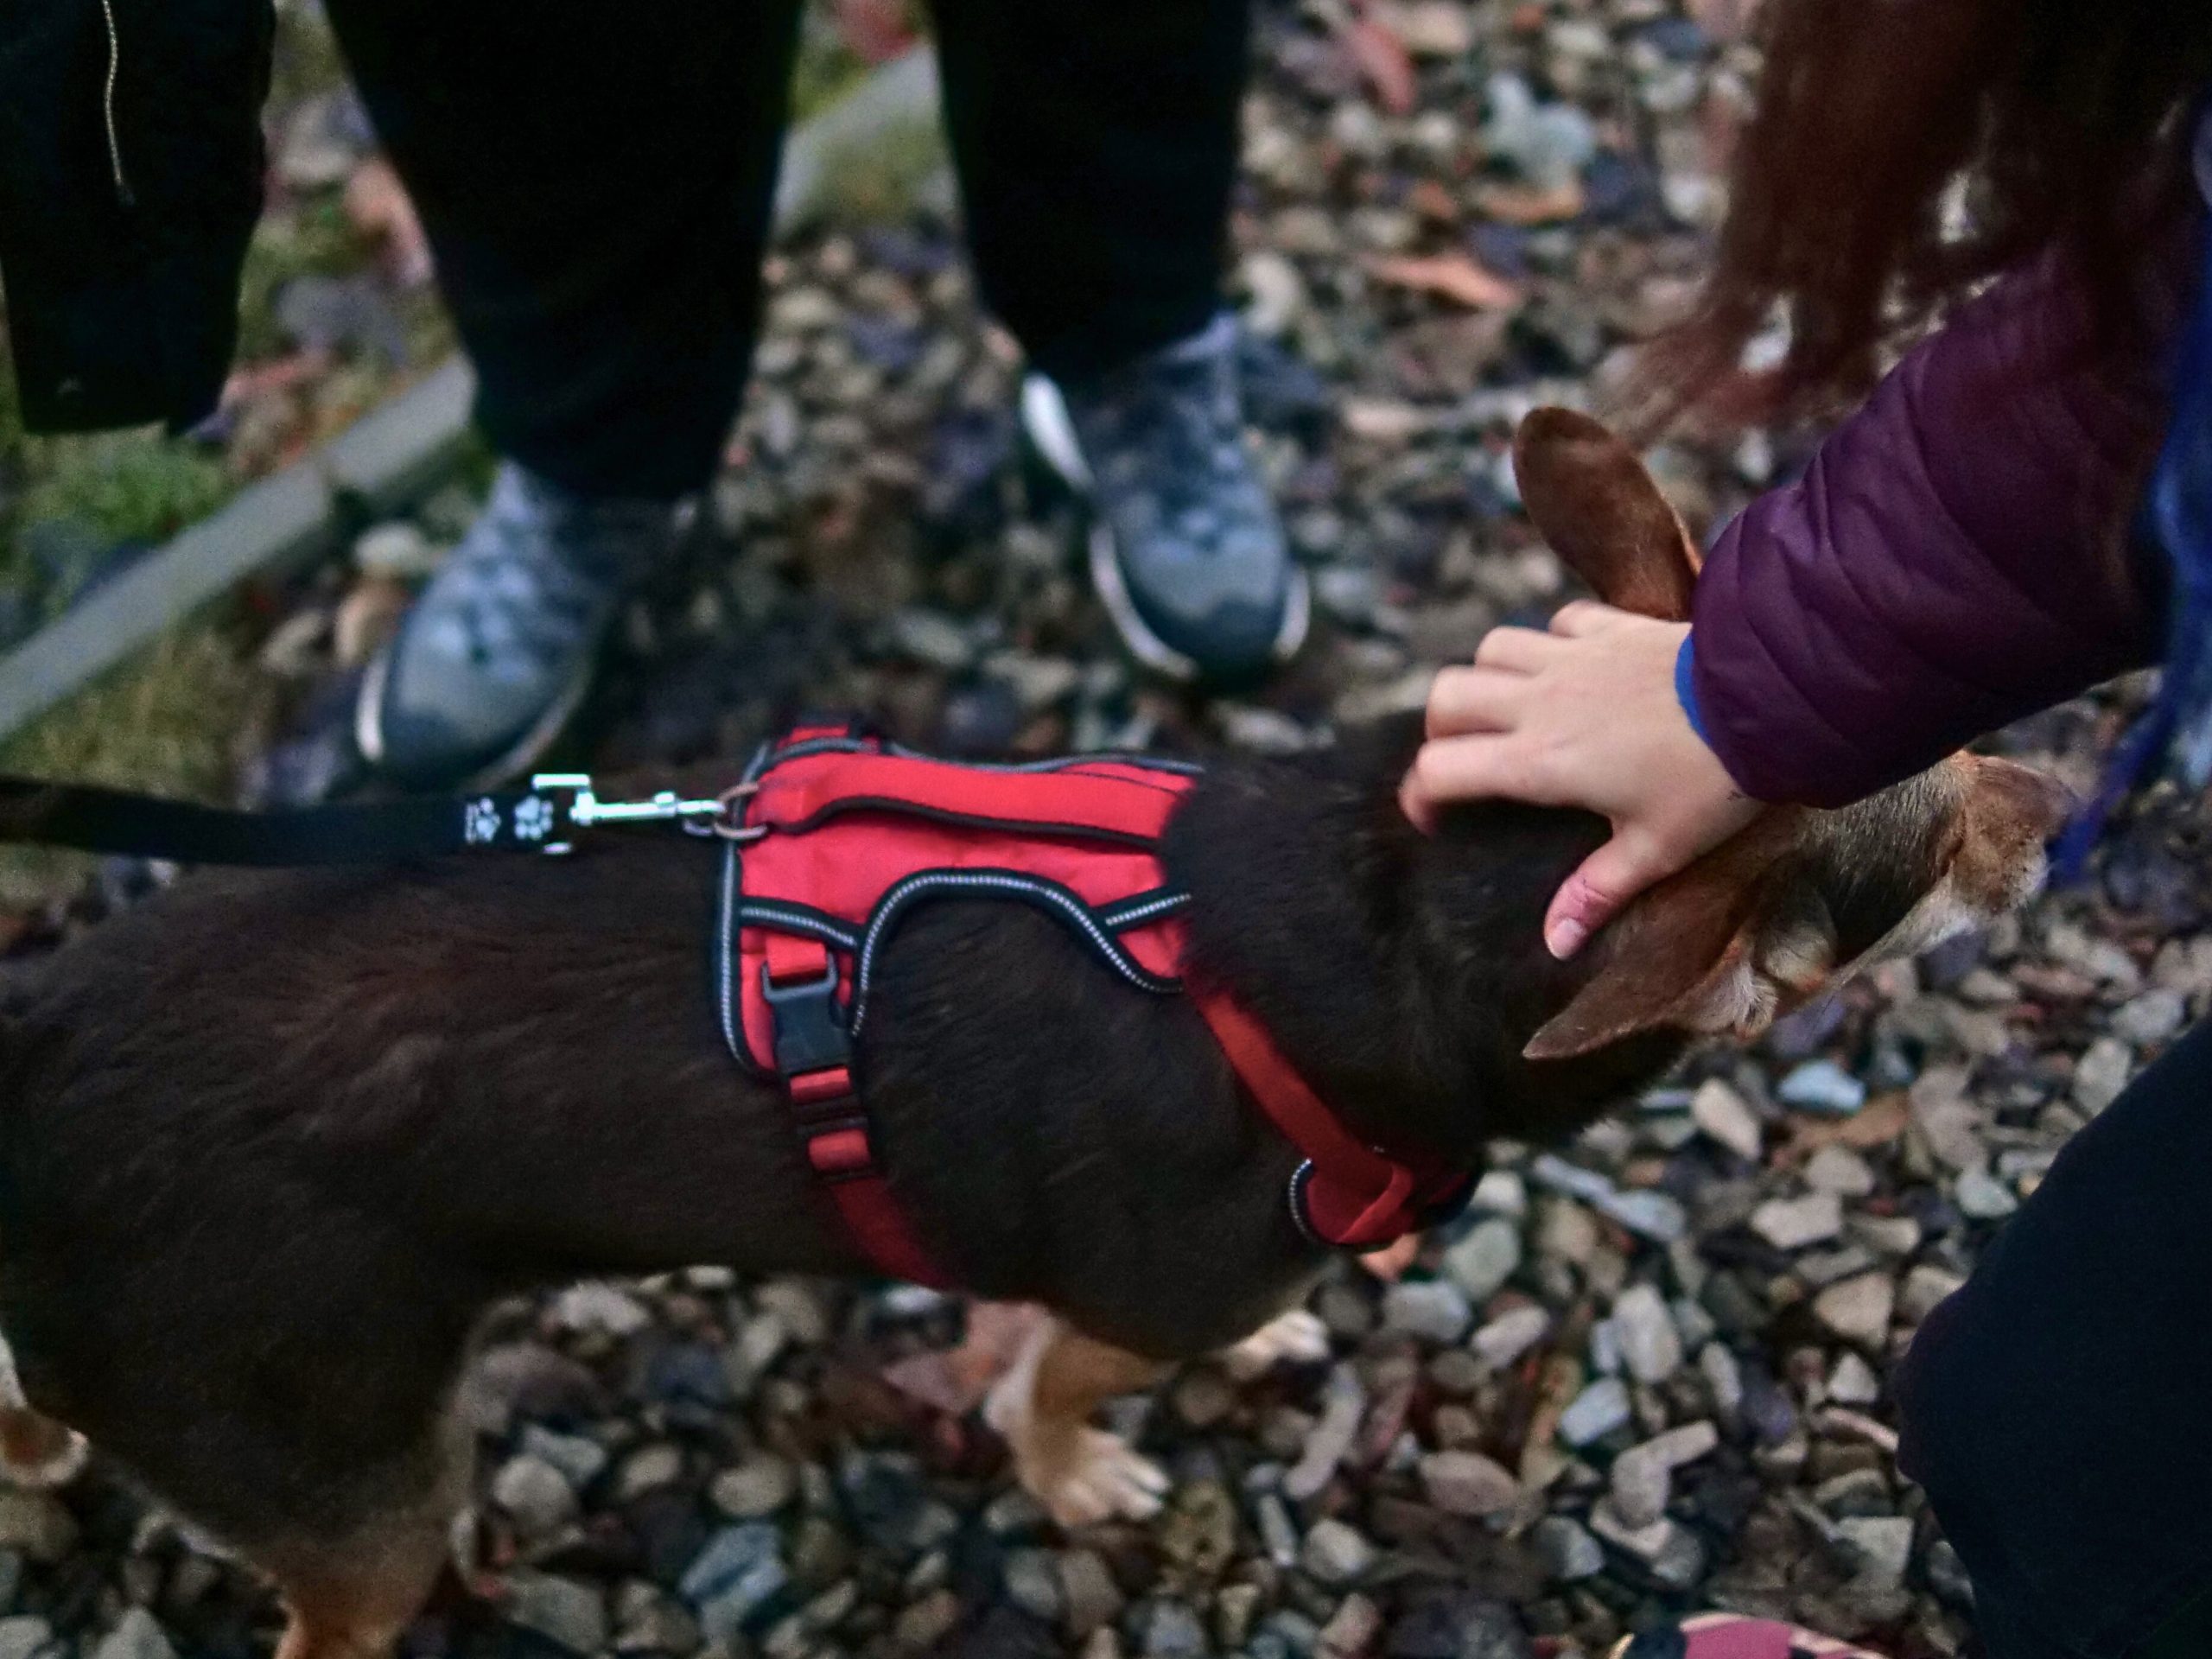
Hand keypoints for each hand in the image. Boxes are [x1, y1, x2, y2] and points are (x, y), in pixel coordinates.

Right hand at [1399, 602, 1759, 957]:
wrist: (1768, 699)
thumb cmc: (1710, 783)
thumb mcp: (1655, 850)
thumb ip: (1596, 892)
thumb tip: (1555, 944)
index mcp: (1538, 762)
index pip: (1440, 769)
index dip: (1420, 794)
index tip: (1435, 817)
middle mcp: (1538, 702)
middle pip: (1446, 697)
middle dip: (1441, 729)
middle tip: (1467, 759)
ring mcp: (1570, 658)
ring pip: (1489, 649)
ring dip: (1488, 677)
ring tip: (1510, 709)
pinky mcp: (1608, 627)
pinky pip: (1555, 623)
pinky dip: (1550, 642)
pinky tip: (1571, 666)